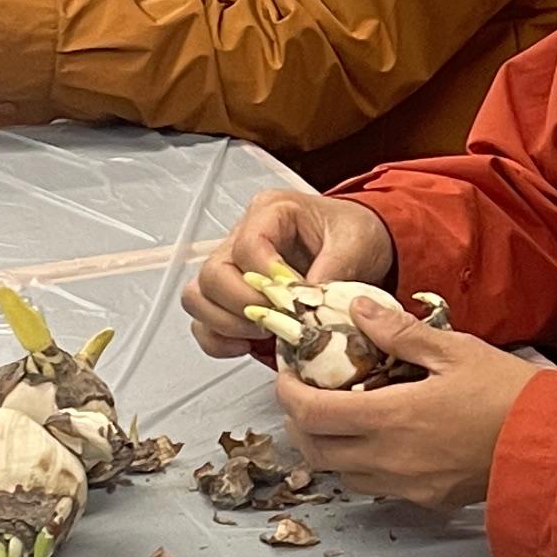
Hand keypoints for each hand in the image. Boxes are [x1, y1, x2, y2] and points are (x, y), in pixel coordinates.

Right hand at [184, 186, 397, 358]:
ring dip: (227, 323)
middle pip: (214, 273)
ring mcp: (230, 266)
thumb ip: (336, 269)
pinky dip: (218, 339)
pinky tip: (247, 345)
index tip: (294, 301)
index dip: (267, 279)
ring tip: (263, 333)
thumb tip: (308, 304)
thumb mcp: (357, 242)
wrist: (356, 247)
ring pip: (199, 297)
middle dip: (245, 306)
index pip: (248, 245)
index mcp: (272, 211)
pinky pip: (203, 321)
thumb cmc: (354, 235)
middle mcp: (241, 235)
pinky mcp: (228, 296)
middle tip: (278, 323)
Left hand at [273, 298, 533, 510]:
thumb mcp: (454, 349)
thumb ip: (399, 333)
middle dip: (298, 422)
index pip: (310, 413)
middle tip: (305, 393)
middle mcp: (390, 459)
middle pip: (315, 451)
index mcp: (392, 418)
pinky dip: (361, 465)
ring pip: (341, 474)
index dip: (286, 392)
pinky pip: (375, 486)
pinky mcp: (425, 499)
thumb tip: (356, 310)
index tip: (287, 373)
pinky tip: (379, 439)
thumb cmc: (509, 394)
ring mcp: (406, 485)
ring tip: (340, 415)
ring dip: (328, 447)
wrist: (551, 443)